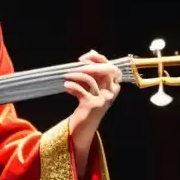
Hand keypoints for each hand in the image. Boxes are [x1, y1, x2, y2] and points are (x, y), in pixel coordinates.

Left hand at [64, 50, 120, 173]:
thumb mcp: (93, 87)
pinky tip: (66, 87)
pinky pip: (82, 91)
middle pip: (107, 71)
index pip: (112, 67)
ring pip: (92, 80)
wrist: (83, 128)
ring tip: (66, 76)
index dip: (99, 59)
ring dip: (77, 75)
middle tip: (76, 64)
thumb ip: (94, 72)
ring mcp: (102, 100)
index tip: (84, 58)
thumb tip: (92, 51)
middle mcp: (110, 93)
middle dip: (91, 65)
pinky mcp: (91, 106)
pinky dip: (72, 86)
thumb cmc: (87, 105)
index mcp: (112, 87)